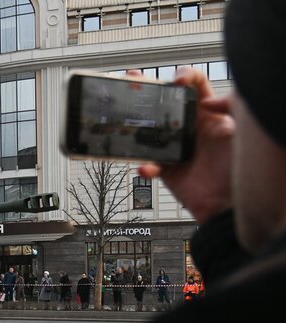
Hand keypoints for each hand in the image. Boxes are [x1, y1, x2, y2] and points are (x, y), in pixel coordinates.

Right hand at [137, 66, 234, 224]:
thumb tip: (208, 101)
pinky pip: (149, 165)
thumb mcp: (242, 129)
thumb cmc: (241, 166)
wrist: (230, 204)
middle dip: (148, 89)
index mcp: (208, 114)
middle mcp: (190, 128)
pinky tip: (146, 168)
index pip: (195, 86)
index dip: (184, 78)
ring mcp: (176, 148)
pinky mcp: (167, 170)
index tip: (176, 83)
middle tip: (133, 79)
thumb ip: (233, 106)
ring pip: (150, 130)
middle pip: (165, 102)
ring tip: (121, 115)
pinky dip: (145, 167)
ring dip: (134, 122)